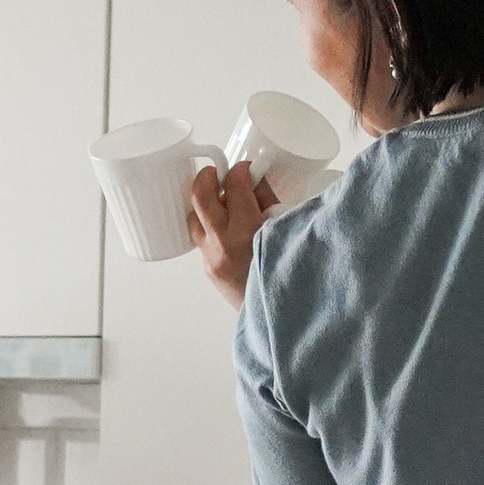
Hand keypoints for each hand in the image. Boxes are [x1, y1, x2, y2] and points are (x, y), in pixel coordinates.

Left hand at [187, 161, 275, 304]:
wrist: (280, 315)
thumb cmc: (290, 272)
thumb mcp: (287, 230)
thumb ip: (269, 202)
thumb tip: (255, 181)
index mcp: (247, 231)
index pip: (234, 186)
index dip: (240, 171)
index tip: (246, 169)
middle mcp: (223, 244)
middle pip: (200, 197)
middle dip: (206, 177)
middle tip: (217, 172)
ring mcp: (211, 258)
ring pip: (193, 218)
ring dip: (204, 204)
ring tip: (220, 201)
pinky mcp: (208, 269)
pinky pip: (202, 239)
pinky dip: (211, 227)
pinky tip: (226, 227)